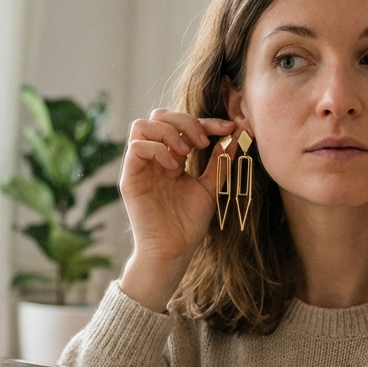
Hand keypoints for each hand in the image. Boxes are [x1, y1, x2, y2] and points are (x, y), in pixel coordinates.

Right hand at [118, 109, 236, 311]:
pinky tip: (174, 167)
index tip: (229, 128)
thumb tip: (237, 132)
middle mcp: (154, 157)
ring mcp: (140, 166)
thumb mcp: (210, 187)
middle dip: (185, 121)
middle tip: (202, 142)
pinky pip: (136, 147)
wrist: (173, 251)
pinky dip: (158, 149)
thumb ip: (220, 160)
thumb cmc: (188, 223)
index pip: (183, 124)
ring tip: (186, 152)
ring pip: (142, 125)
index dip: (206, 121)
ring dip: (168, 132)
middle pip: (159, 116)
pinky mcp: (129, 178)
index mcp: (171, 157)